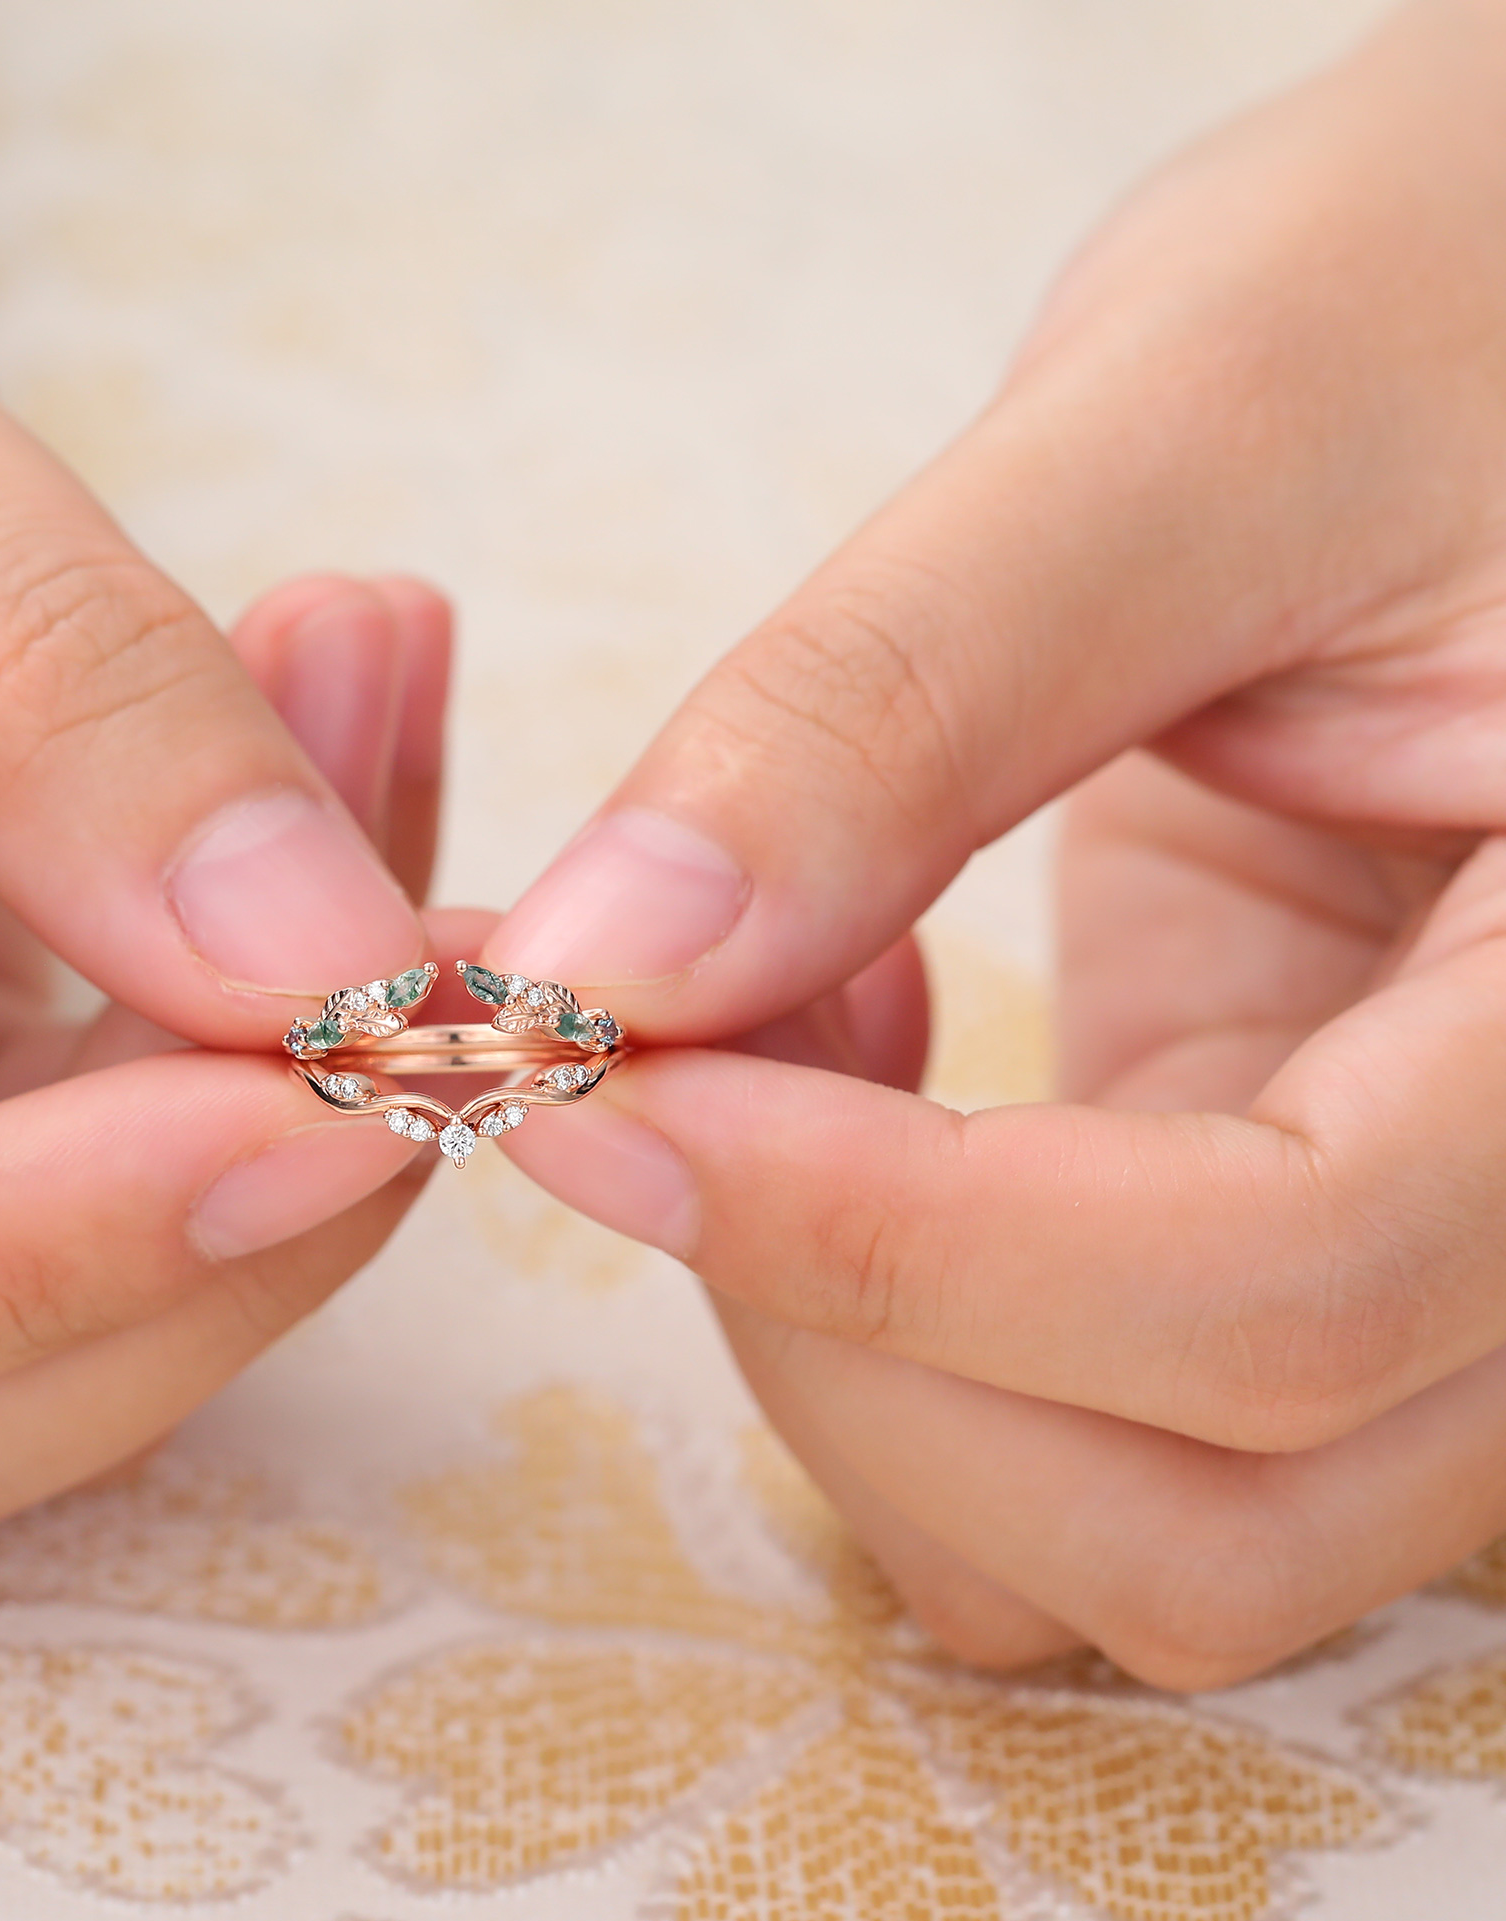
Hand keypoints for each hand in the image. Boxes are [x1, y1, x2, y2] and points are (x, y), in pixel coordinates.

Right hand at [0, 0, 448, 1567]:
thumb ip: (32, 686)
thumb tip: (320, 964)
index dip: (25, 1254)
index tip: (330, 1100)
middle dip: (212, 1217)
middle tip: (438, 970)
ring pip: (32, 1334)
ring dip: (275, 1122)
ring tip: (382, 763)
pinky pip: (109, 1170)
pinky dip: (262, 1040)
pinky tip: (365, 819)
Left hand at [485, 0, 1505, 1686]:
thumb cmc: (1453, 285)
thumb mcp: (1193, 417)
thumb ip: (894, 698)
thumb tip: (601, 966)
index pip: (1286, 1285)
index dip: (893, 1242)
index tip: (595, 1094)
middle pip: (1208, 1516)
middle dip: (850, 1335)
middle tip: (662, 1056)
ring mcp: (1447, 1260)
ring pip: (1138, 1541)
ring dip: (862, 1354)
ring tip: (778, 1014)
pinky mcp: (1296, 1223)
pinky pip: (1078, 1431)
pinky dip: (892, 1326)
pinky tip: (845, 1053)